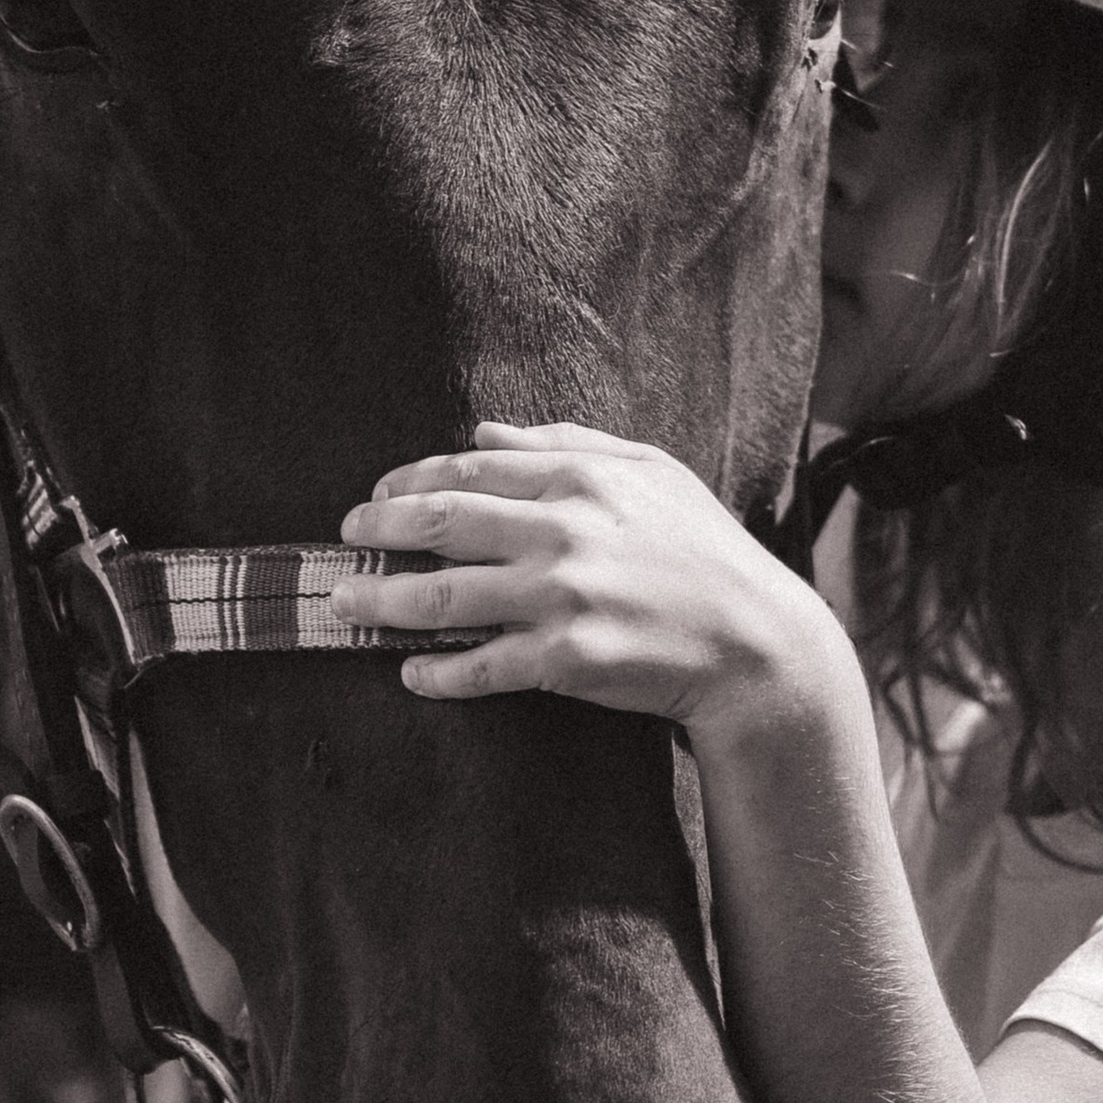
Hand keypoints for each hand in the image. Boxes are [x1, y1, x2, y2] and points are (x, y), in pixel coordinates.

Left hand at [331, 422, 858, 753]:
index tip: (375, 499)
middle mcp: (563, 531)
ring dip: (381, 602)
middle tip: (345, 544)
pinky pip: (480, 667)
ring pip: (443, 597)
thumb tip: (484, 429)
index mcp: (580, 477)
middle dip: (376, 532)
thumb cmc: (704, 551)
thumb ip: (566, 442)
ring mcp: (562, 597)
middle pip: (438, 523)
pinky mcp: (566, 659)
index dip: (406, 484)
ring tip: (345, 607)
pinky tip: (410, 673)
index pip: (466, 470)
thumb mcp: (652, 470)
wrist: (757, 643)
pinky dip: (436, 672)